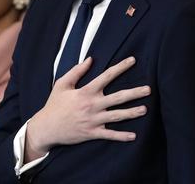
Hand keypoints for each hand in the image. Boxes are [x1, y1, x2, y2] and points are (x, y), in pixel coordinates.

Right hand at [25, 56, 149, 161]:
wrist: (45, 128)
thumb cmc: (54, 105)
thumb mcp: (62, 85)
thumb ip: (76, 71)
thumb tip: (90, 59)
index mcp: (86, 91)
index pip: (107, 76)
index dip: (121, 67)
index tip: (133, 60)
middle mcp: (92, 105)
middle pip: (118, 97)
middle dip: (134, 93)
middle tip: (149, 89)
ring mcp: (93, 120)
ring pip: (117, 116)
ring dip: (132, 113)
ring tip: (145, 109)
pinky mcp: (92, 133)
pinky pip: (109, 134)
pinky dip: (121, 136)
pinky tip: (133, 136)